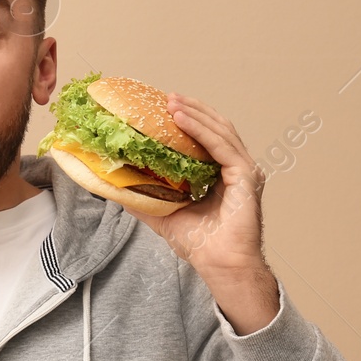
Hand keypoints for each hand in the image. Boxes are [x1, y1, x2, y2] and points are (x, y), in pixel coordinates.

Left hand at [126, 94, 266, 275]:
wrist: (219, 264)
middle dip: (191, 110)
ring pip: (220, 132)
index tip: (165, 106)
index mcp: (222, 175)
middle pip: (216, 128)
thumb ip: (144, 198)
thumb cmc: (200, 245)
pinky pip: (221, 146)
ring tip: (171, 103)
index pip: (207, 138)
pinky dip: (200, 130)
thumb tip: (114, 187)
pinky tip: (181, 119)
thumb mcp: (164, 214)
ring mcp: (244, 171)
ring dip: (194, 115)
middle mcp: (236, 169)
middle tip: (166, 97)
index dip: (189, 120)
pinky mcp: (245, 176)